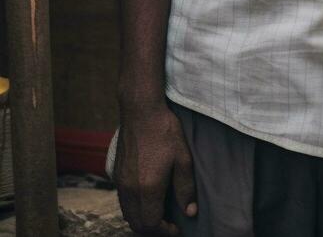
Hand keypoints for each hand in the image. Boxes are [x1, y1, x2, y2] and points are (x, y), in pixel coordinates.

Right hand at [115, 102, 196, 235]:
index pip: (151, 224)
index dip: (165, 231)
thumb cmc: (165, 132)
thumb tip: (190, 212)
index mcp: (148, 188)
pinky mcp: (116, 175)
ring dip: (142, 220)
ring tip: (160, 214)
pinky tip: (147, 200)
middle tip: (170, 225)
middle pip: (137, 224)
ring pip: (128, 215)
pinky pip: (123, 202)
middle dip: (153, 230)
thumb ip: (185, 188)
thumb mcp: (183, 158)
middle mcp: (130, 190)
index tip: (178, 229)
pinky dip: (134, 209)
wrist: (141, 112)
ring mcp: (121, 183)